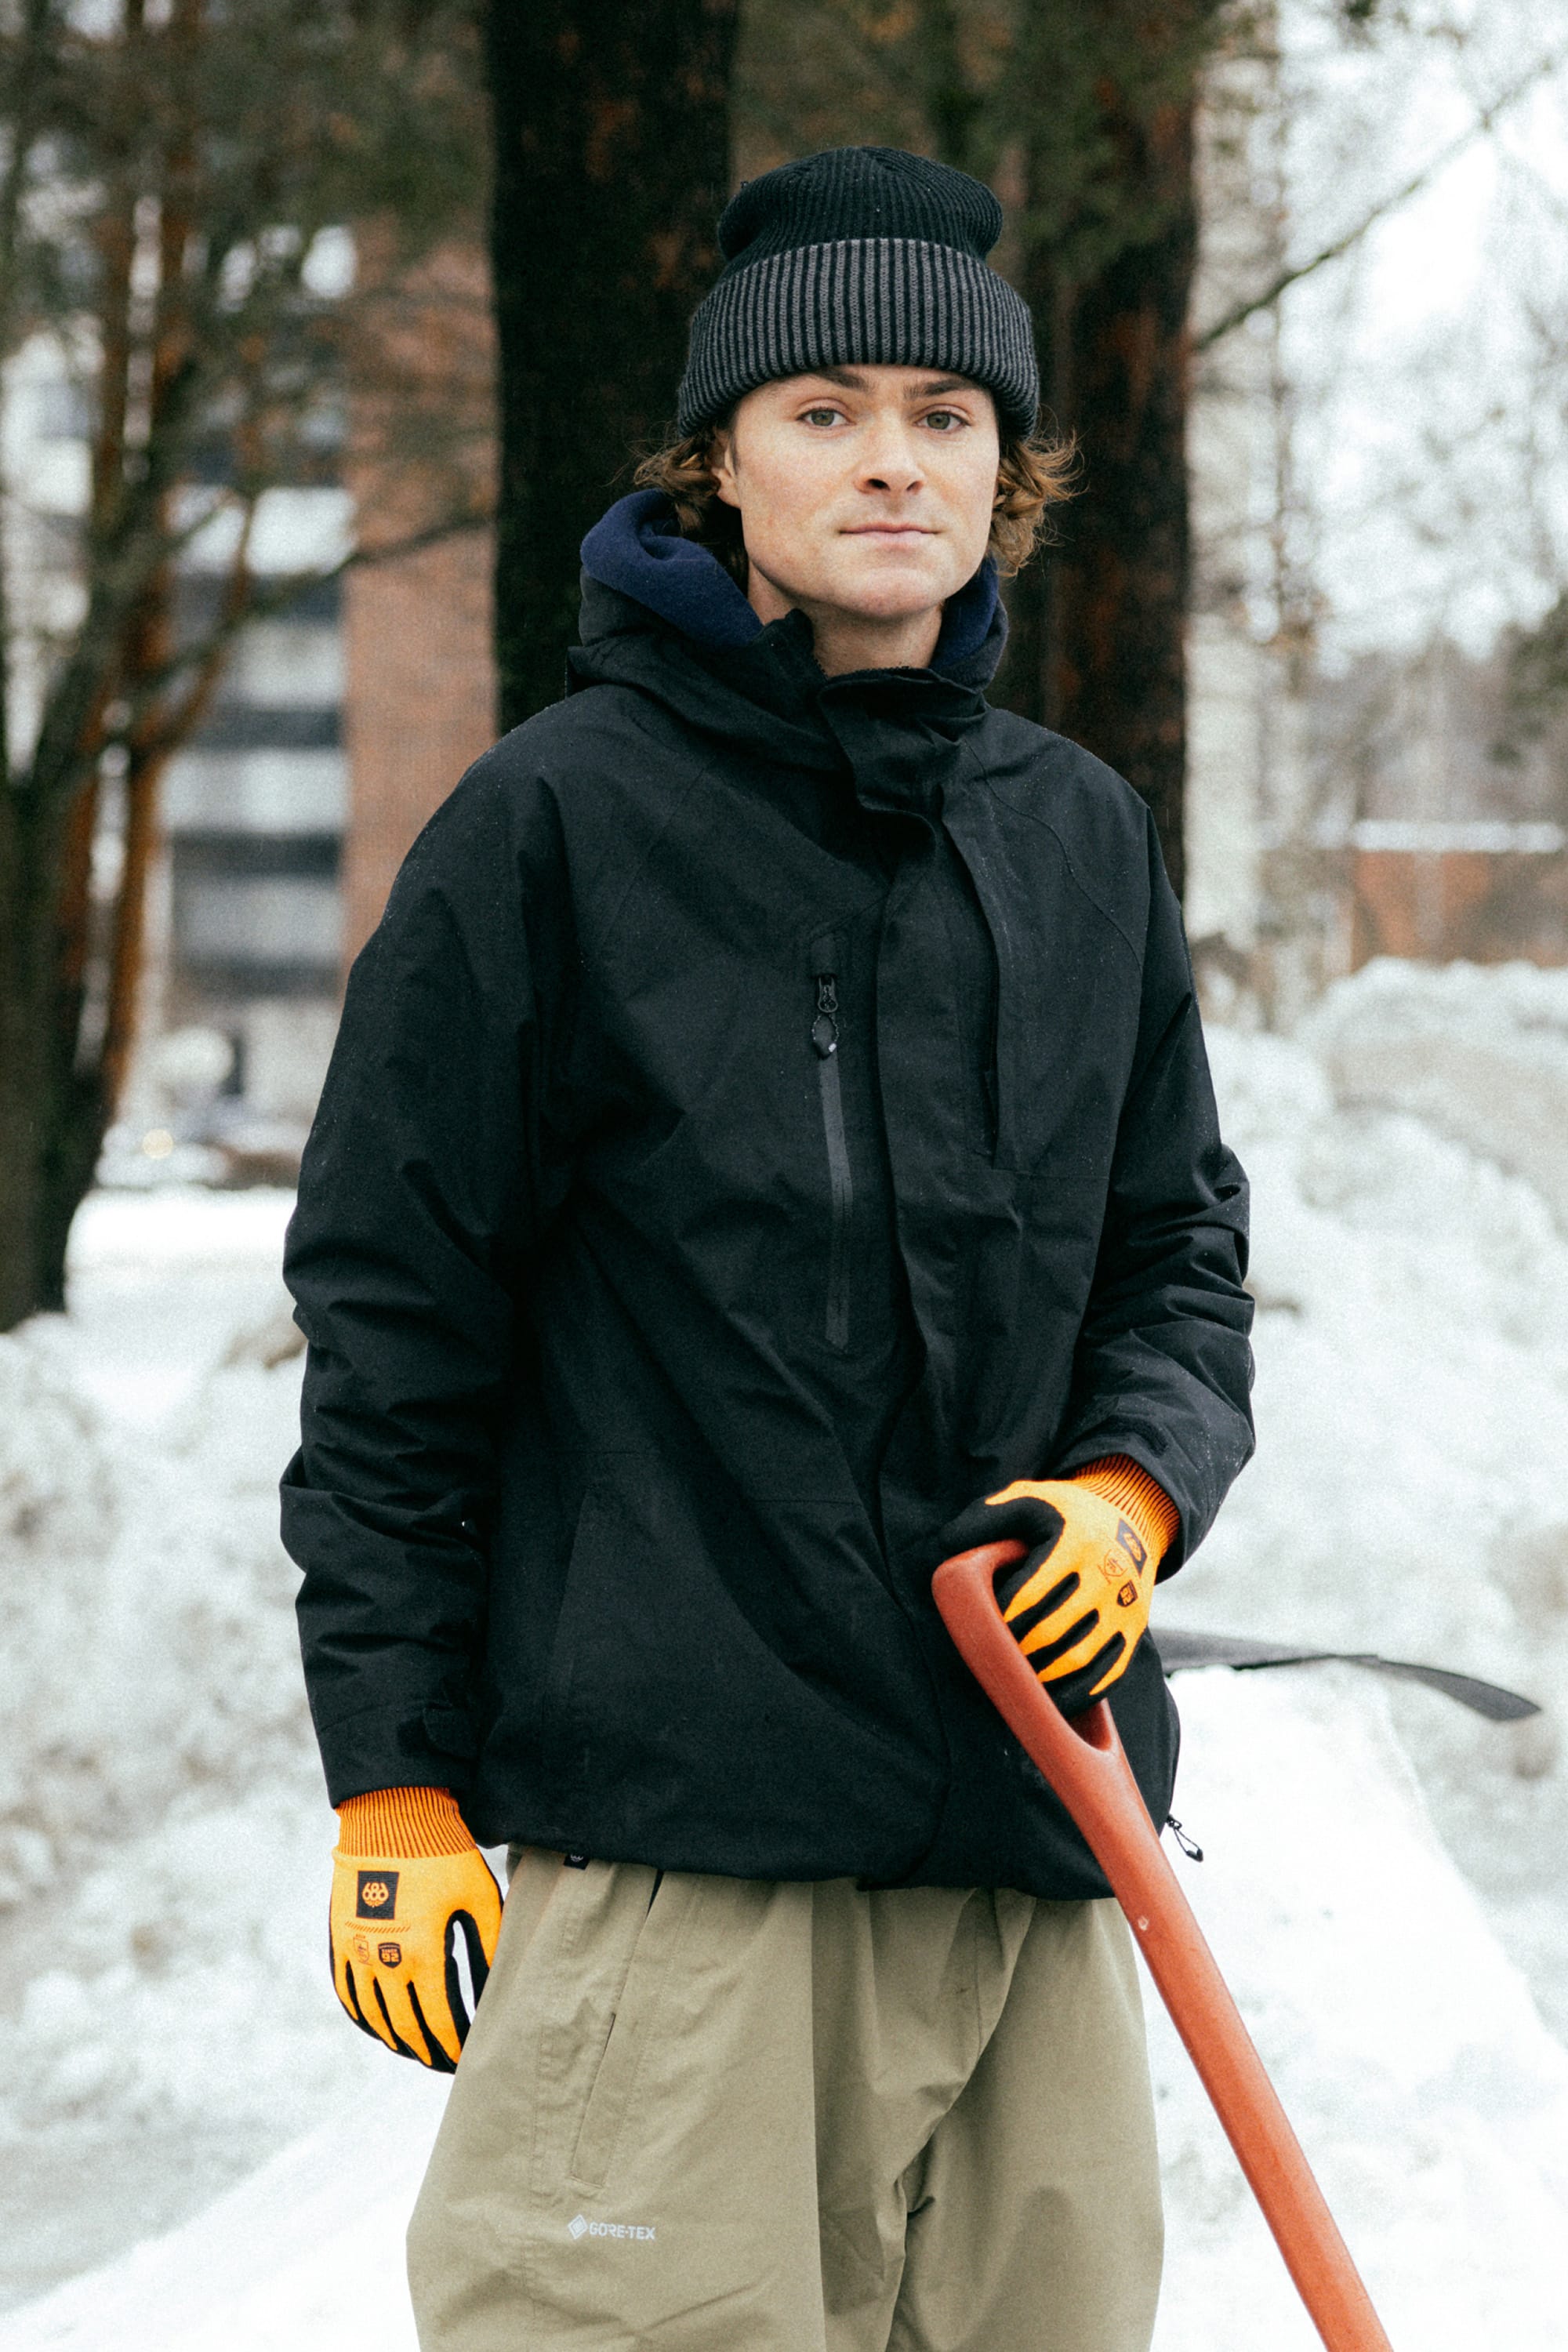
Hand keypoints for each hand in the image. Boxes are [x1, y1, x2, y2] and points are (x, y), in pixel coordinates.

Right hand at [330, 1787, 501, 2070]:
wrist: (393, 1818)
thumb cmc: (444, 1855)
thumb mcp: (479, 1897)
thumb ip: (491, 1944)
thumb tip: (501, 1984)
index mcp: (422, 1953)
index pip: (438, 2020)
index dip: (452, 2046)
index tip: (466, 2058)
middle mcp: (384, 1961)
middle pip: (404, 2028)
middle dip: (426, 2052)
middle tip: (443, 2064)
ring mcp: (357, 1952)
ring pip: (373, 2018)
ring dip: (396, 2041)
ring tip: (415, 2051)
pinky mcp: (341, 1939)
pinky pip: (348, 1993)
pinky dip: (364, 2017)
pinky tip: (379, 2026)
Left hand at [938, 1457, 1177, 1712]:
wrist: (1130, 1517)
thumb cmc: (1064, 1513)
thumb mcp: (1029, 1499)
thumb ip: (986, 1518)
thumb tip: (946, 1545)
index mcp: (1076, 1543)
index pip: (1030, 1592)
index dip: (1002, 1617)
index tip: (983, 1626)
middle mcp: (1106, 1576)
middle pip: (1053, 1629)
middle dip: (1017, 1649)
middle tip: (995, 1657)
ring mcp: (1125, 1607)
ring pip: (1081, 1657)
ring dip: (1043, 1676)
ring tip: (1017, 1679)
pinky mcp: (1134, 1630)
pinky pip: (1109, 1673)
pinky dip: (1078, 1693)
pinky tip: (1050, 1698)